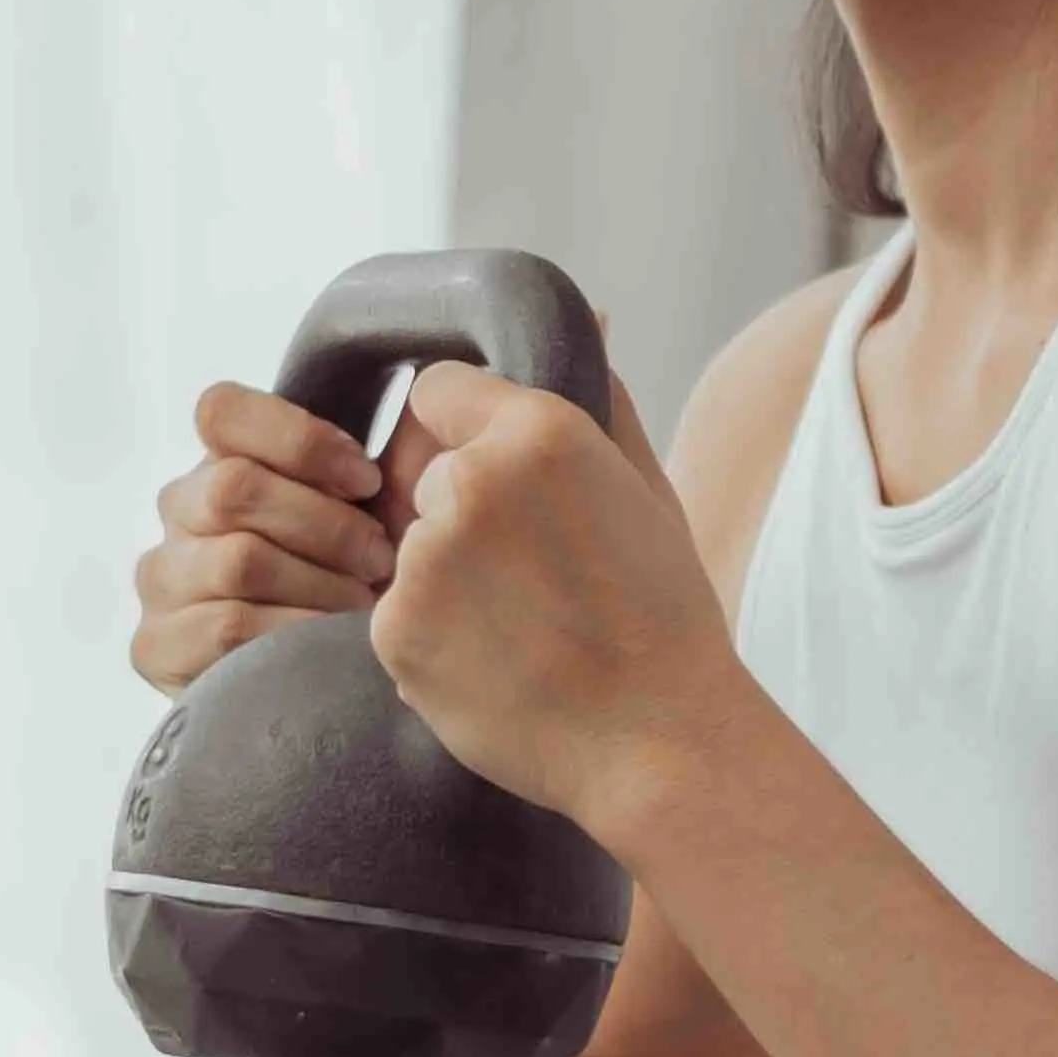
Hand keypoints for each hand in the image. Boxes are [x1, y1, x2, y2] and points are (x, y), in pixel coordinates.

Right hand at [130, 380, 450, 695]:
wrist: (321, 685)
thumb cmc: (351, 582)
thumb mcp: (359, 514)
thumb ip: (362, 464)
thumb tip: (426, 398)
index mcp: (219, 461)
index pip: (221, 411)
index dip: (300, 440)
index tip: (366, 479)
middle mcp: (178, 511)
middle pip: (235, 487)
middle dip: (326, 525)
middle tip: (381, 558)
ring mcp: (160, 578)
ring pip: (238, 559)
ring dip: (319, 583)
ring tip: (363, 606)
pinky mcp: (153, 644)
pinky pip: (226, 626)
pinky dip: (294, 631)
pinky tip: (329, 642)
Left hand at [364, 355, 729, 825]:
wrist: (659, 741)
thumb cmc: (665, 617)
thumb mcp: (647, 487)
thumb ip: (598, 397)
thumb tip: (585, 315)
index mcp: (539, 432)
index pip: (436, 390)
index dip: (462, 434)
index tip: (502, 486)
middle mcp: (470, 483)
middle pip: (417, 473)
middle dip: (454, 513)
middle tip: (531, 576)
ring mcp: (425, 560)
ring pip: (404, 547)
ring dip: (443, 580)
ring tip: (522, 628)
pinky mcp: (394, 631)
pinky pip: (392, 616)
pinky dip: (431, 641)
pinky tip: (499, 667)